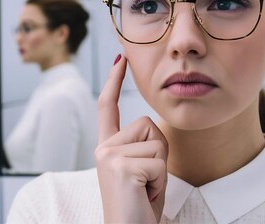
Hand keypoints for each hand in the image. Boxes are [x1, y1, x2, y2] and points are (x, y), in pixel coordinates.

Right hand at [95, 55, 168, 222]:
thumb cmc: (140, 206)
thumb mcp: (143, 170)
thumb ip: (143, 146)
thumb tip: (149, 123)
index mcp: (107, 148)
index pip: (108, 107)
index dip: (114, 80)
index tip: (120, 57)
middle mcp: (103, 149)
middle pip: (148, 125)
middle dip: (159, 153)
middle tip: (147, 181)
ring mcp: (108, 157)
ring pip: (157, 142)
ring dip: (161, 170)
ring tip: (146, 189)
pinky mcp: (120, 168)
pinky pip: (158, 163)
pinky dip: (160, 183)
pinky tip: (146, 195)